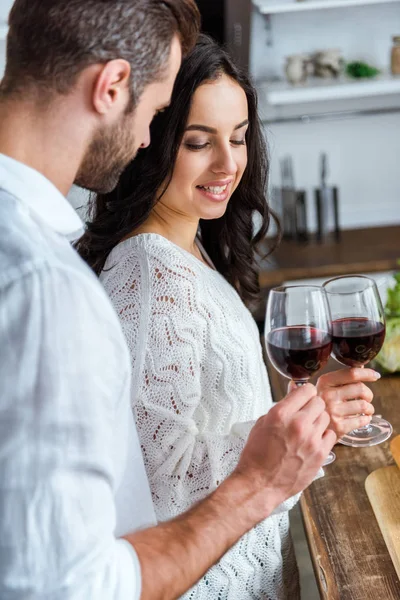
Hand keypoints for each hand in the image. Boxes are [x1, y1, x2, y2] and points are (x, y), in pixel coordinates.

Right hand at [233, 383, 335, 515]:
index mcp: (280, 414)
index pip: (306, 389)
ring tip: (307, 429)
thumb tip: (294, 391)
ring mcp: (311, 440)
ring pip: (326, 417)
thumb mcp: (262, 423)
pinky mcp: (321, 454)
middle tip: (304, 413)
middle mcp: (298, 424)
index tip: (302, 397)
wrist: (260, 484)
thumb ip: (282, 407)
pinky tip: (313, 441)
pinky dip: (324, 435)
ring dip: (318, 420)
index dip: (304, 392)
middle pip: (319, 402)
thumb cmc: (257, 454)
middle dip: (312, 405)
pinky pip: (331, 435)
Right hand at [315, 368, 379, 436]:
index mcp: (324, 382)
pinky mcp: (339, 427)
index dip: (367, 373)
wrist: (308, 429)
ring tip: (366, 410)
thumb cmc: (320, 405)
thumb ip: (341, 378)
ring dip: (369, 408)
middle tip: (366, 398)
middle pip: (361, 388)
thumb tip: (361, 367)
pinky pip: (362, 420)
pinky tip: (362, 419)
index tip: (375, 375)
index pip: (351, 373)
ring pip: (364, 405)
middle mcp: (327, 395)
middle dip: (368, 394)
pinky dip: (366, 419)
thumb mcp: (324, 388)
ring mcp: (333, 412)